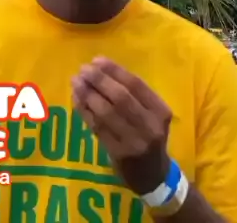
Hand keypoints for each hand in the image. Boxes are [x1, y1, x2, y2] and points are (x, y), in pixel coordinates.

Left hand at [72, 56, 171, 195]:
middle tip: (82, 69)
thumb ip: (133, 95)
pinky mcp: (118, 153)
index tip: (96, 60)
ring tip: (75, 82)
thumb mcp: (152, 114)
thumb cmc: (149, 135)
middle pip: (121, 97)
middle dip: (99, 80)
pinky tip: (77, 100)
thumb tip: (100, 68)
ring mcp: (134, 141)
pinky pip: (98, 128)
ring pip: (107, 113)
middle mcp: (150, 126)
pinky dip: (85, 111)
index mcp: (160, 110)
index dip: (114, 70)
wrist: (154, 175)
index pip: (136, 84)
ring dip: (88, 94)